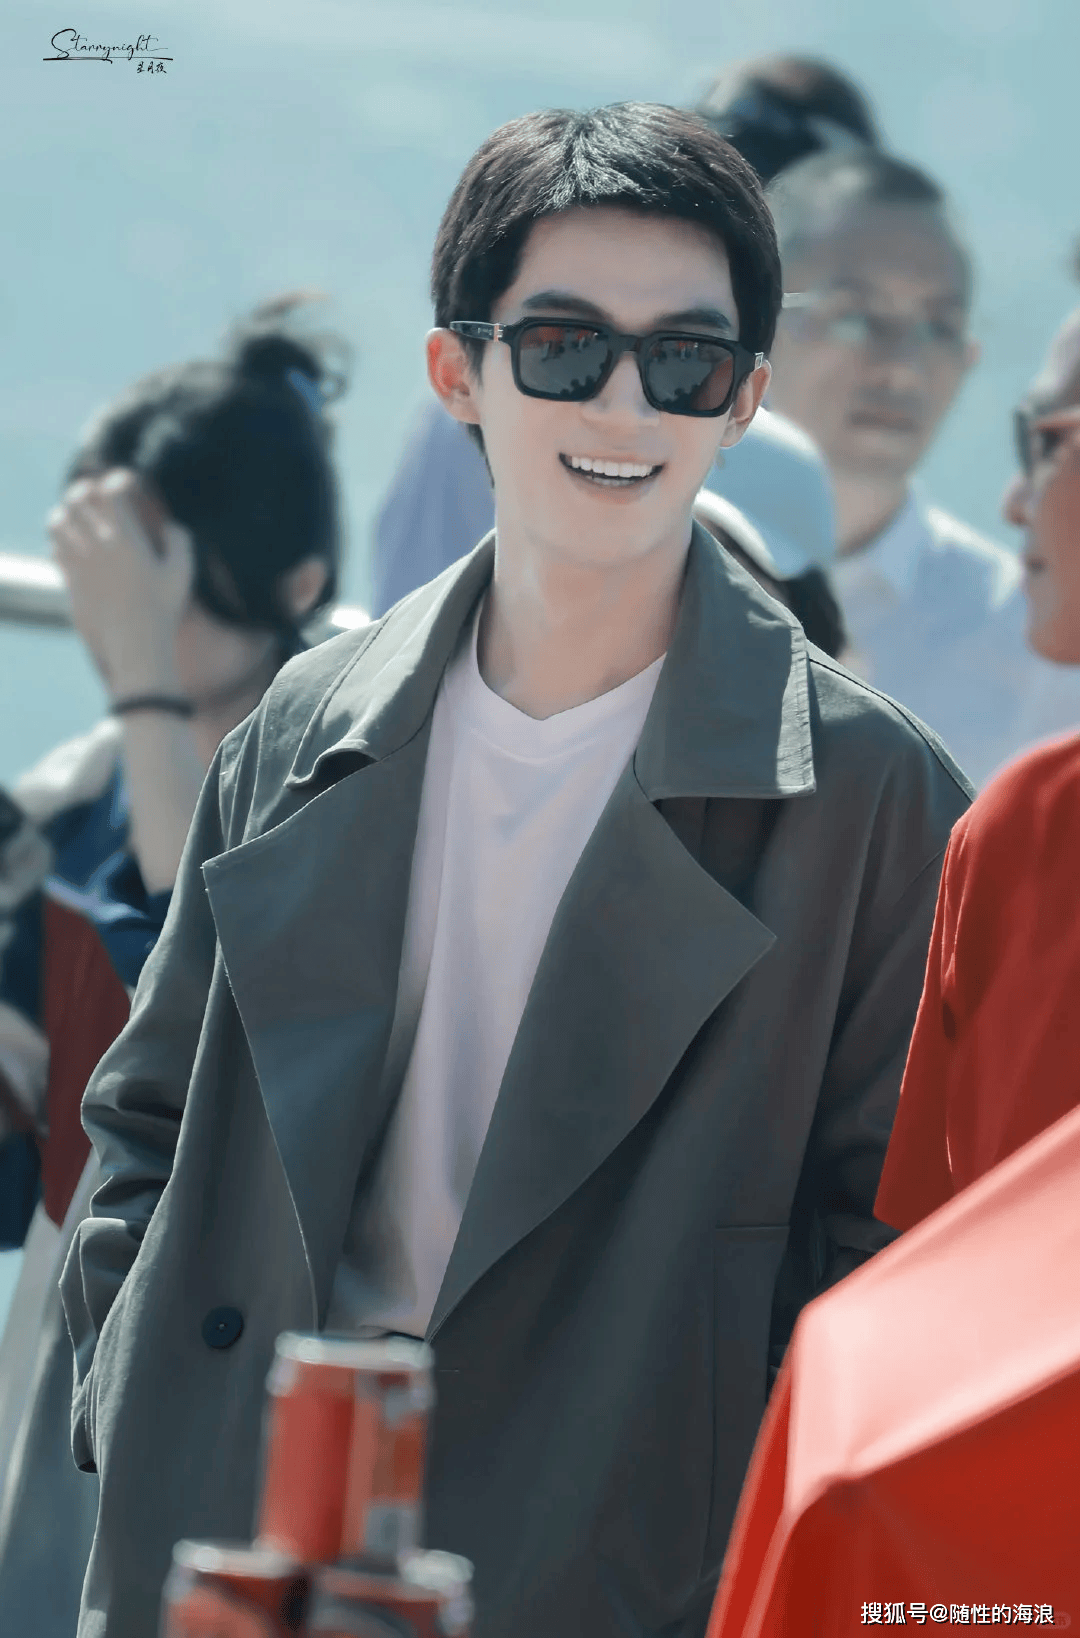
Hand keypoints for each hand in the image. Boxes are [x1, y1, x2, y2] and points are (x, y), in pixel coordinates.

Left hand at [47, 468, 194, 695]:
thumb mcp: (183, 574)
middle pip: (77, 499)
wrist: (134, 646)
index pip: (111, 490)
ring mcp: (80, 563)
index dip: (119, 479)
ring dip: (66, 514)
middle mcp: (98, 545)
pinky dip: (62, 542)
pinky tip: (74, 547)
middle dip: (84, 490)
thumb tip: (171, 526)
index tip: (127, 483)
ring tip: (77, 517)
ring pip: (58, 522)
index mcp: (127, 539)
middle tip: (94, 494)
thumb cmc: (163, 610)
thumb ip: (180, 541)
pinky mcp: (71, 581)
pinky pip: (56, 550)